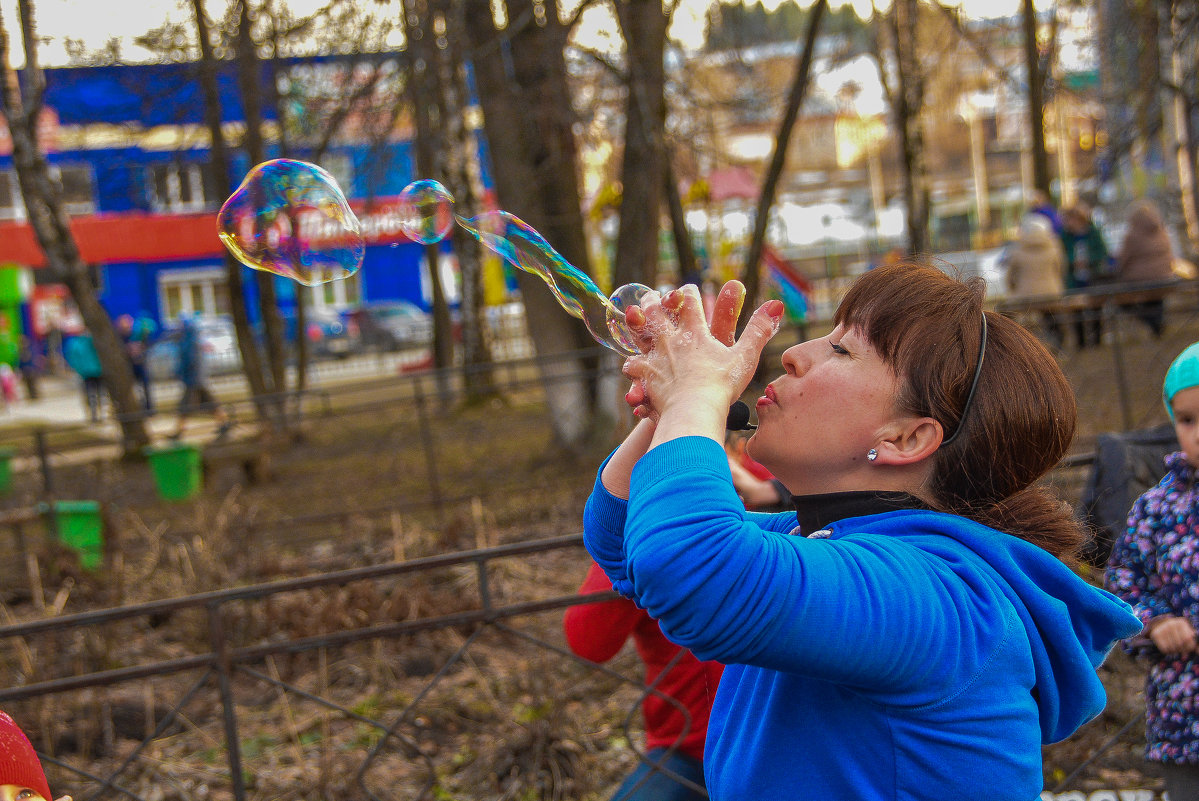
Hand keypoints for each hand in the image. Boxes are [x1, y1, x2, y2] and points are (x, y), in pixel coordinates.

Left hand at [623, 284, 782, 431]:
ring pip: (639, 332)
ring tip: (634, 317)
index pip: (690, 302)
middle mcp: (671, 338)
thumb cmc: (722, 385)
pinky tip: (633, 366)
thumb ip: (759, 330)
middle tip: (654, 294)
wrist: (695, 409)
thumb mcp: (745, 356)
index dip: (690, 292)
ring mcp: (655, 355)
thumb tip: (776, 305)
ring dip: (637, 322)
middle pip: (657, 310)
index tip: (689, 288)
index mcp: (695, 332)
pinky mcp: (644, 375)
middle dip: (656, 300)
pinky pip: (632, 365)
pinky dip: (633, 365)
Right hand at [1149, 615, 1196, 654]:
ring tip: (1174, 648)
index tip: (1187, 648)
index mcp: (1181, 622)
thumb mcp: (1186, 632)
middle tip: (1180, 649)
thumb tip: (1198, 650)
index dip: (1189, 646)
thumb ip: (1194, 640)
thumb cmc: (1177, 632)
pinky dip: (1167, 651)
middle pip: (1179, 643)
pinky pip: (1164, 648)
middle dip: (1181, 649)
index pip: (1188, 638)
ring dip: (1174, 651)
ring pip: (1172, 647)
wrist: (1159, 625)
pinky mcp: (1155, 634)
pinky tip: (1167, 648)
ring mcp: (1162, 628)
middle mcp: (1171, 623)